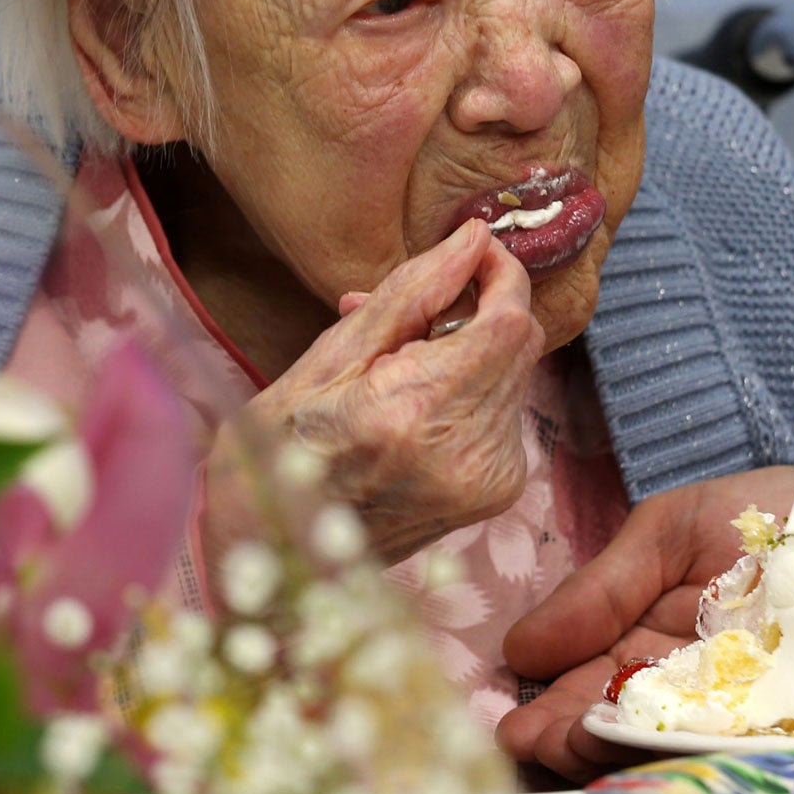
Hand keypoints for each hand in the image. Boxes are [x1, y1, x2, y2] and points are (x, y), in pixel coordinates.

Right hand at [202, 220, 542, 568]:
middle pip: (520, 345)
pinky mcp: (495, 495)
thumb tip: (471, 239)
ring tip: (401, 366)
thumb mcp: (328, 357)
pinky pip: (505, 411)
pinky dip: (471, 391)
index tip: (476, 248)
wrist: (273, 554)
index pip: (508, 321)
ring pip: (516, 375)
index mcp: (414, 413)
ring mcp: (486, 482)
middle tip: (415, 312)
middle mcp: (464, 454)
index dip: (502, 273)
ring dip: (472, 351)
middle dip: (478, 310)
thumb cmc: (281, 449)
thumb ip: (411, 293)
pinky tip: (416, 403)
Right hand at [495, 464, 793, 783]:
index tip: (515, 730)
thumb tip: (518, 648)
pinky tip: (644, 753)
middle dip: (574, 740)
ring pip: (673, 750)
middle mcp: (704, 690)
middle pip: (628, 727)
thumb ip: (601, 588)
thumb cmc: (779, 509)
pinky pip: (744, 756)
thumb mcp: (671, 531)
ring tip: (569, 747)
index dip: (556, 711)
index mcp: (663, 646)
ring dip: (615, 754)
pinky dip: (692, 759)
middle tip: (532, 745)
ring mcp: (754, 716)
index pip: (598, 688)